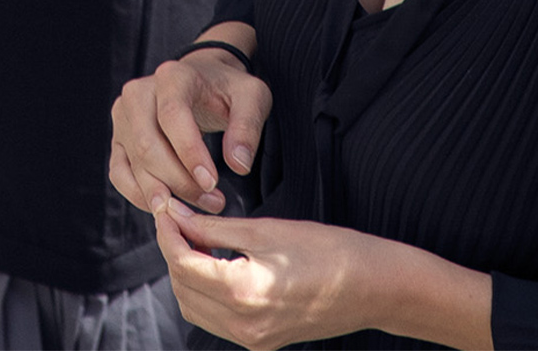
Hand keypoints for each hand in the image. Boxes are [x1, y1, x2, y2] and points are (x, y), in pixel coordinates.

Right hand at [110, 32, 271, 212]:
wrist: (203, 83)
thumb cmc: (227, 91)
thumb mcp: (251, 97)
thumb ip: (247, 127)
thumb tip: (238, 165)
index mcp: (172, 76)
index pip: (171, 116)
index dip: (190, 154)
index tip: (212, 183)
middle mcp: (139, 93)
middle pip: (148, 146)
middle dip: (181, 182)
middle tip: (213, 201)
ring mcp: (123, 116)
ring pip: (134, 165)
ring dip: (165, 194)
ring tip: (199, 204)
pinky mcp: (118, 137)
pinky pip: (120, 174)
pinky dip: (141, 196)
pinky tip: (170, 204)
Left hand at [152, 200, 493, 350]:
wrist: (373, 287)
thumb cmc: (328, 251)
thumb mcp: (267, 229)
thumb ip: (216, 227)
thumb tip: (177, 215)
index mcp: (244, 293)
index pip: (183, 262)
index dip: (167, 229)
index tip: (164, 201)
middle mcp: (243, 325)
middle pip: (183, 287)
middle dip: (172, 248)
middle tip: (175, 213)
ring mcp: (252, 339)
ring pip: (194, 307)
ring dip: (185, 271)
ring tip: (192, 233)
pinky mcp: (261, 341)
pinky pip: (215, 318)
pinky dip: (205, 289)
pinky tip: (213, 261)